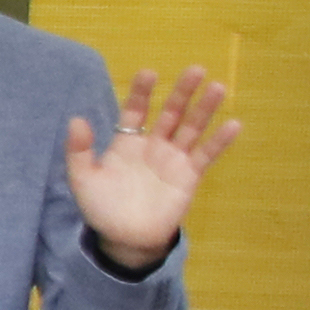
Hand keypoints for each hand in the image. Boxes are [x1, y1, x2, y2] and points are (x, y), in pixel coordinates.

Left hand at [69, 65, 238, 269]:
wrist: (125, 239)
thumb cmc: (102, 208)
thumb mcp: (83, 179)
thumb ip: (78, 150)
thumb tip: (76, 119)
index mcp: (126, 142)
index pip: (135, 110)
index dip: (141, 92)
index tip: (149, 73)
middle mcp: (153, 145)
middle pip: (170, 113)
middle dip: (182, 92)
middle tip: (195, 69)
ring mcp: (173, 159)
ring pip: (191, 128)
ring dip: (205, 109)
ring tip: (217, 88)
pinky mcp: (189, 176)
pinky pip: (206, 155)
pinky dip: (220, 141)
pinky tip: (234, 124)